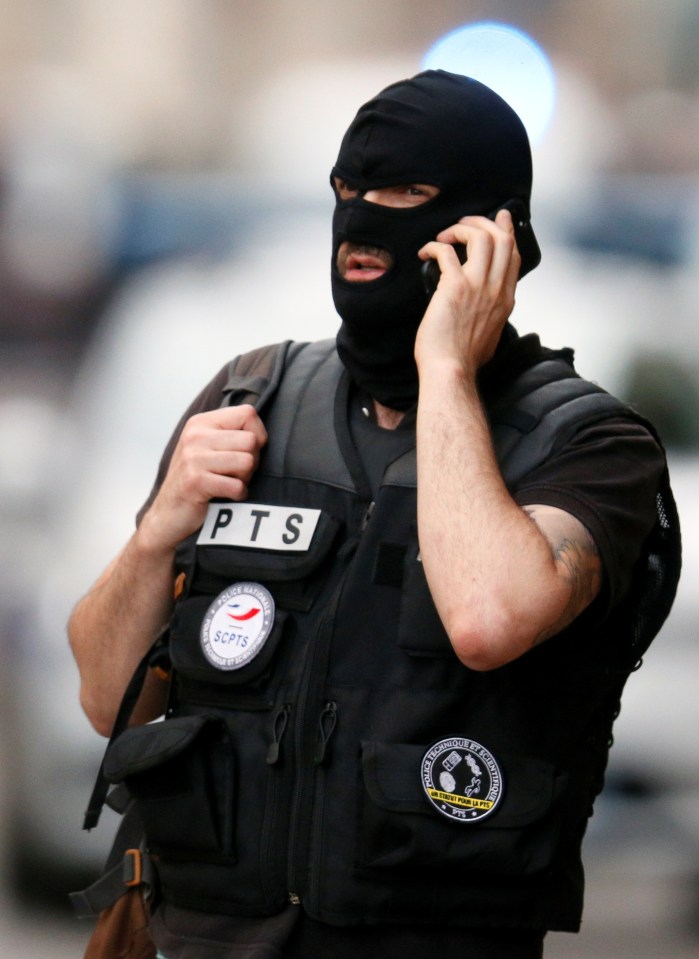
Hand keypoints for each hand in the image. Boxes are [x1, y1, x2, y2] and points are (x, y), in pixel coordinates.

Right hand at [141, 404, 267, 551]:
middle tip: (236, 473)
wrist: (168, 513)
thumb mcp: (207, 447)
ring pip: (247, 462)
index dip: (258, 434)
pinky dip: (238, 494)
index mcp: (201, 423)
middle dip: (252, 461)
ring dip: (245, 478)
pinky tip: (226, 495)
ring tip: (229, 483)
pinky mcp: (196, 481)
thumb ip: (230, 434)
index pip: (248, 413)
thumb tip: (261, 433)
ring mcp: (193, 458)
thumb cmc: (196, 479)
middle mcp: (195, 436)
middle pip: (251, 441)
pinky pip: (237, 485)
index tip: (247, 451)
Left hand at [415, 208, 520, 377]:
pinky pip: (446, 251)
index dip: (507, 232)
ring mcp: (477, 287)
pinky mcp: (454, 287)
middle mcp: (496, 289)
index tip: (501, 218)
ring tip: (446, 235)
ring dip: (461, 228)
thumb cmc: (464, 359)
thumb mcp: (490, 334)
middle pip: (502, 239)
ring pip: (481, 237)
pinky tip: (426, 252)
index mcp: (505, 300)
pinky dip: (434, 246)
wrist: (451, 371)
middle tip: (465, 221)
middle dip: (484, 222)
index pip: (513, 256)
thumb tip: (483, 310)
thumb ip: (492, 316)